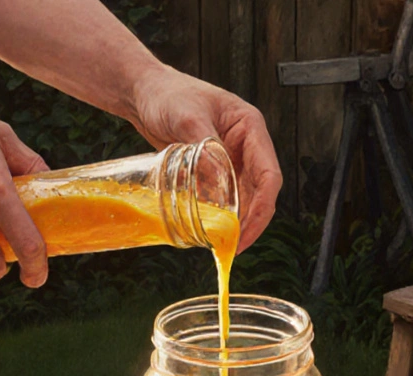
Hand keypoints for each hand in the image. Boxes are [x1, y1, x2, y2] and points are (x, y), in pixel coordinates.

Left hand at [129, 67, 280, 250]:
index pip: (268, 173)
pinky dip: (221, 213)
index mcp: (249, 127)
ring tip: (224, 243)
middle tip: (234, 246)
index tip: (246, 229)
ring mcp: (230, 157)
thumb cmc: (167, 93)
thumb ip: (205, 147)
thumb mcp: (187, 117)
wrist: (143, 92)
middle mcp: (245, 145)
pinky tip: (211, 229)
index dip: (262, 206)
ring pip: (244, 196)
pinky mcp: (213, 168)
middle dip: (251, 221)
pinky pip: (224, 195)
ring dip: (237, 220)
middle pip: (260, 191)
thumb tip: (219, 181)